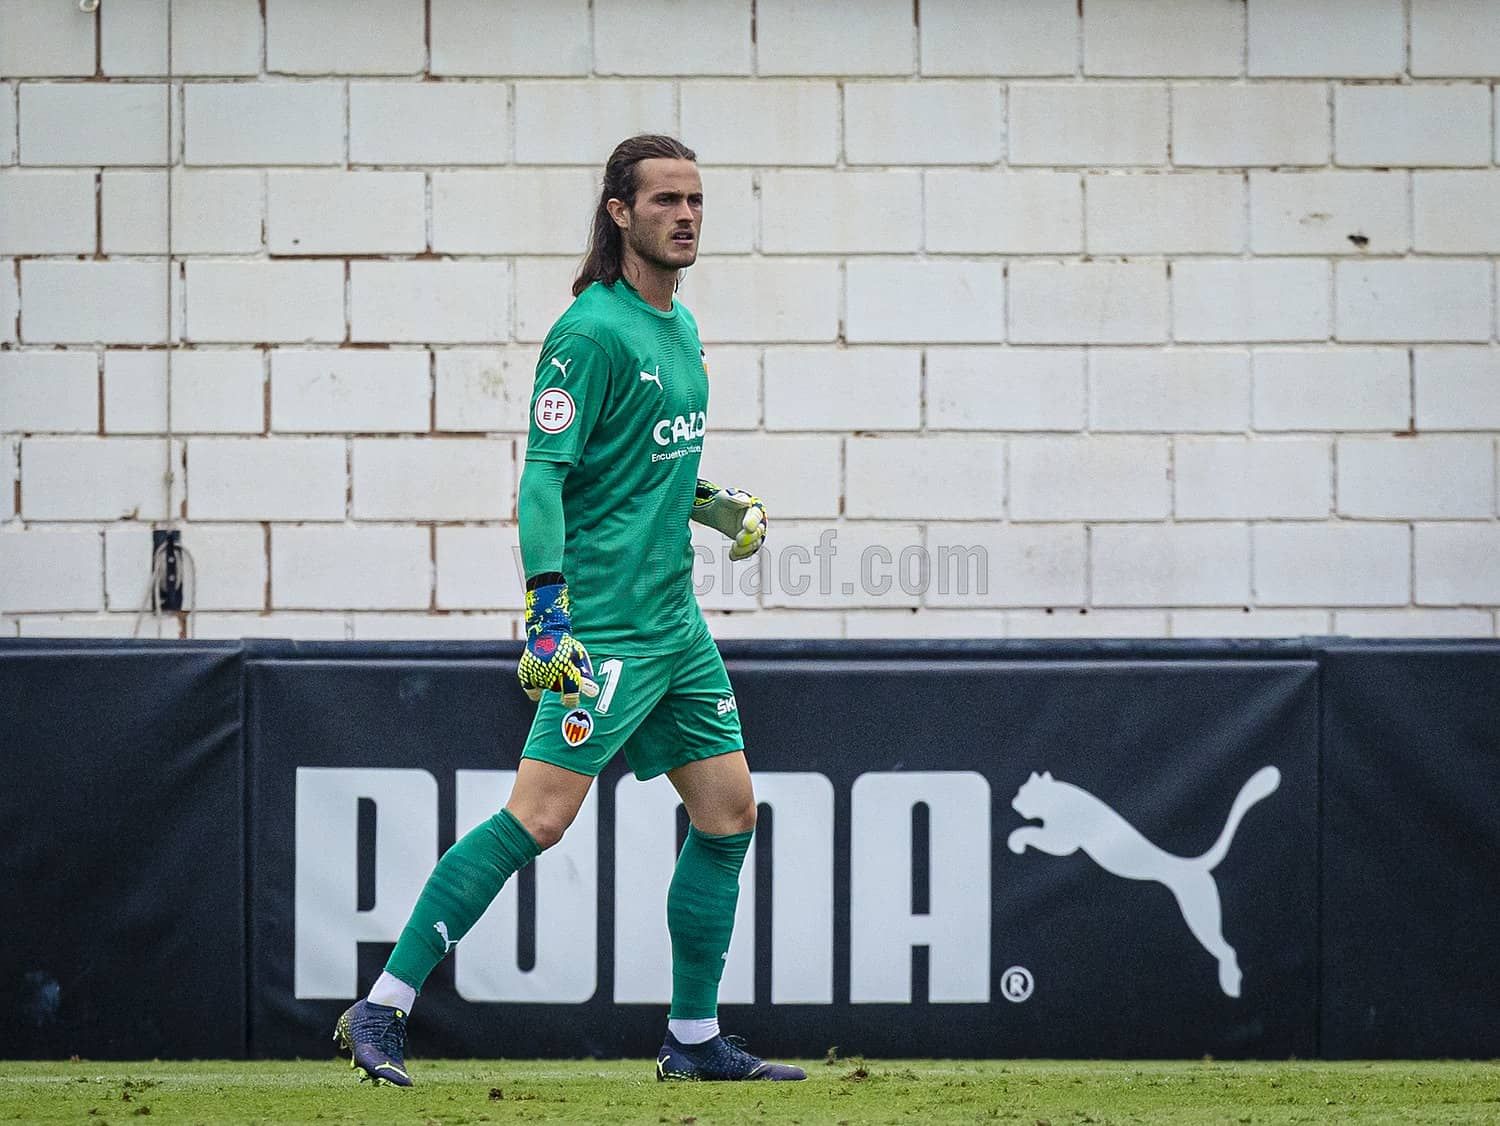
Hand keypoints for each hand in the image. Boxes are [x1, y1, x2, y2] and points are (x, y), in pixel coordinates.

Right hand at [518, 581, 598, 706]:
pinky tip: (541, 683)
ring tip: (553, 668)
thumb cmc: (567, 646)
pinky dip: (536, 689)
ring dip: (550, 683)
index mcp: (567, 668)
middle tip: (565, 682)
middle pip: (558, 690)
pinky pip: (531, 689)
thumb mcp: (580, 656)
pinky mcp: (526, 671)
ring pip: (546, 688)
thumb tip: (592, 693)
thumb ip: (586, 674)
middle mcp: (551, 671)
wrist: (546, 629)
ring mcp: (537, 671)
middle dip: (563, 688)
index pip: (570, 693)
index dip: (573, 700)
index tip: (574, 701)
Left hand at [691, 479, 767, 560]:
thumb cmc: (722, 503)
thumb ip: (733, 499)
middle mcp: (758, 521)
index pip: (757, 515)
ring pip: (755, 544)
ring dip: (745, 548)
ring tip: (734, 549)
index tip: (747, 527)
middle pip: (759, 531)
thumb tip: (746, 501)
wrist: (717, 513)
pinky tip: (732, 555)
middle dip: (749, 537)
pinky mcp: (749, 543)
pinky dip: (741, 554)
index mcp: (754, 507)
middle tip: (738, 540)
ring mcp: (754, 533)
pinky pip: (748, 551)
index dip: (753, 521)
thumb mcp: (723, 498)